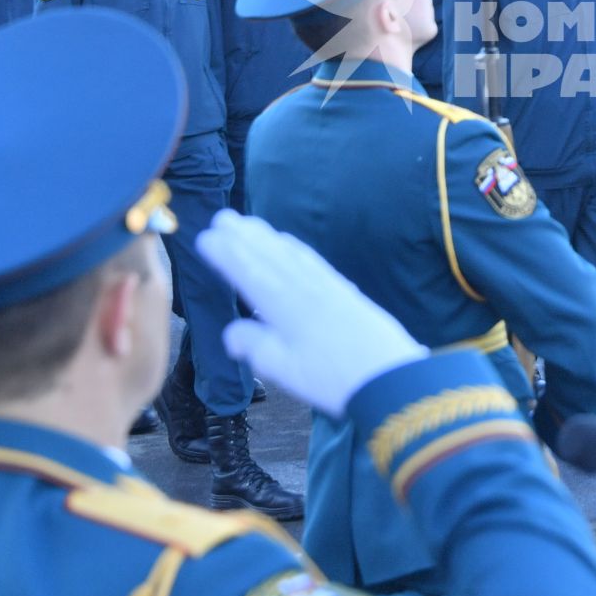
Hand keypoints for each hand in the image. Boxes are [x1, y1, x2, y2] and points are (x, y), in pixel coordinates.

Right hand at [197, 210, 424, 416]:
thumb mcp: (283, 370)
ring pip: (290, 254)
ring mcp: (327, 286)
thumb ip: (254, 346)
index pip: (249, 272)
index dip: (226, 254)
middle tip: (222, 217)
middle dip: (244, 236)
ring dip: (267, 237)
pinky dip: (294, 247)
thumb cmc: (332, 378)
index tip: (206, 237)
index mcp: (285, 305)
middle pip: (269, 255)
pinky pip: (312, 259)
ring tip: (248, 223)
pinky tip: (289, 243)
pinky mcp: (344, 290)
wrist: (388, 375)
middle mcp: (304, 287)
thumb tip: (232, 333)